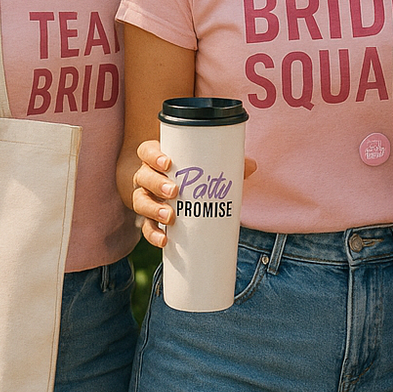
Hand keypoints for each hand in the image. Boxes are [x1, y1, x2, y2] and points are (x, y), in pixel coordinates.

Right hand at [131, 140, 256, 248]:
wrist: (184, 189)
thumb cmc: (196, 171)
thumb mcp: (208, 164)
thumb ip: (228, 163)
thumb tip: (251, 166)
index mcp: (157, 158)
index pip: (146, 152)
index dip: (153, 156)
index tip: (168, 162)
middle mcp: (146, 176)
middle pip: (142, 177)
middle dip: (156, 184)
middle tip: (174, 191)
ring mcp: (145, 197)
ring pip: (140, 202)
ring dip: (153, 209)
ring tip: (170, 216)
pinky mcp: (149, 218)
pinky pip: (146, 227)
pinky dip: (153, 234)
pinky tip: (164, 240)